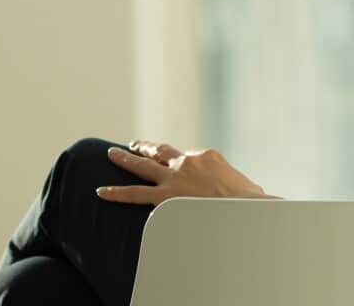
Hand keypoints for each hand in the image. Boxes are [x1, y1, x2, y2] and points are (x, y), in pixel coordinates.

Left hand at [95, 139, 274, 205]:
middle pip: (161, 151)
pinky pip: (135, 194)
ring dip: (126, 158)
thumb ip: (239, 185)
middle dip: (146, 147)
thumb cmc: (250, 201)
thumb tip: (251, 192)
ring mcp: (174, 177)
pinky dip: (117, 192)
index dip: (179, 162)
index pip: (187, 156)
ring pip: (143, 165)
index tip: (178, 167)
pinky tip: (102, 191)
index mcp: (207, 155)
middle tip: (134, 145)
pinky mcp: (164, 197)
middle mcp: (187, 161)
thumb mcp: (248, 186)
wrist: (244, 209)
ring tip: (111, 153)